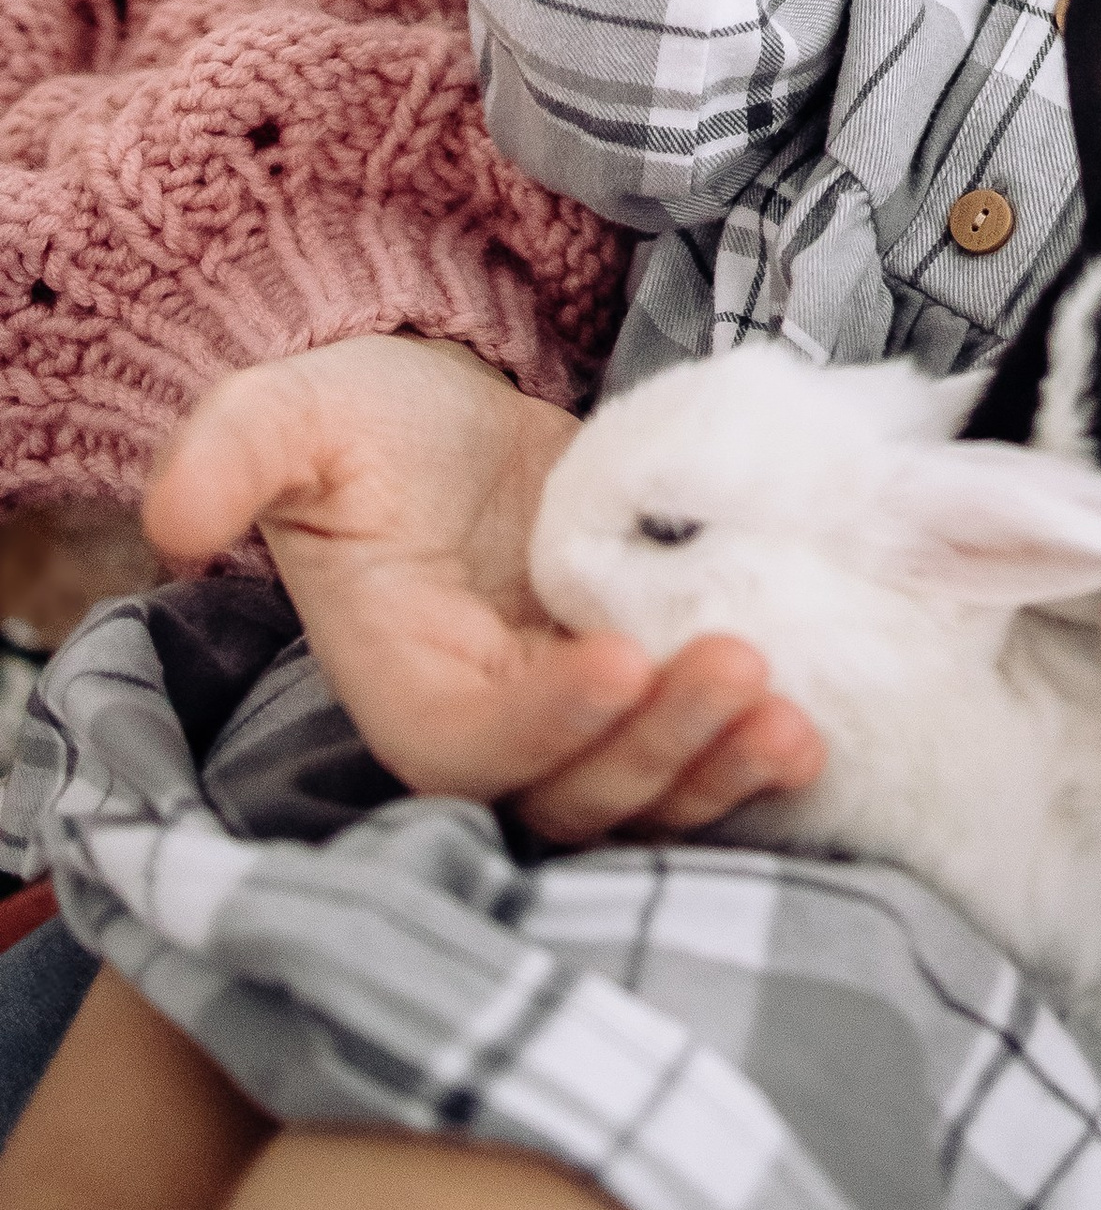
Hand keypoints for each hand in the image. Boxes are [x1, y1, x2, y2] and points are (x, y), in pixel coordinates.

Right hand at [143, 340, 824, 843]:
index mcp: (405, 686)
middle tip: (746, 672)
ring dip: (721, 772)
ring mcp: (570, 727)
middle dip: (662, 750)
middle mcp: (490, 731)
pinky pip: (693, 760)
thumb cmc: (366, 421)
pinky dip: (749, 760)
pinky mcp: (638, 700)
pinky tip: (817, 725)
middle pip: (575, 792)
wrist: (450, 420)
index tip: (623, 657)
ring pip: (645, 796)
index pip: (474, 745)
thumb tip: (174, 516)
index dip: (546, 722)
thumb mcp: (294, 414)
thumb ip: (235, 453)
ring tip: (795, 720)